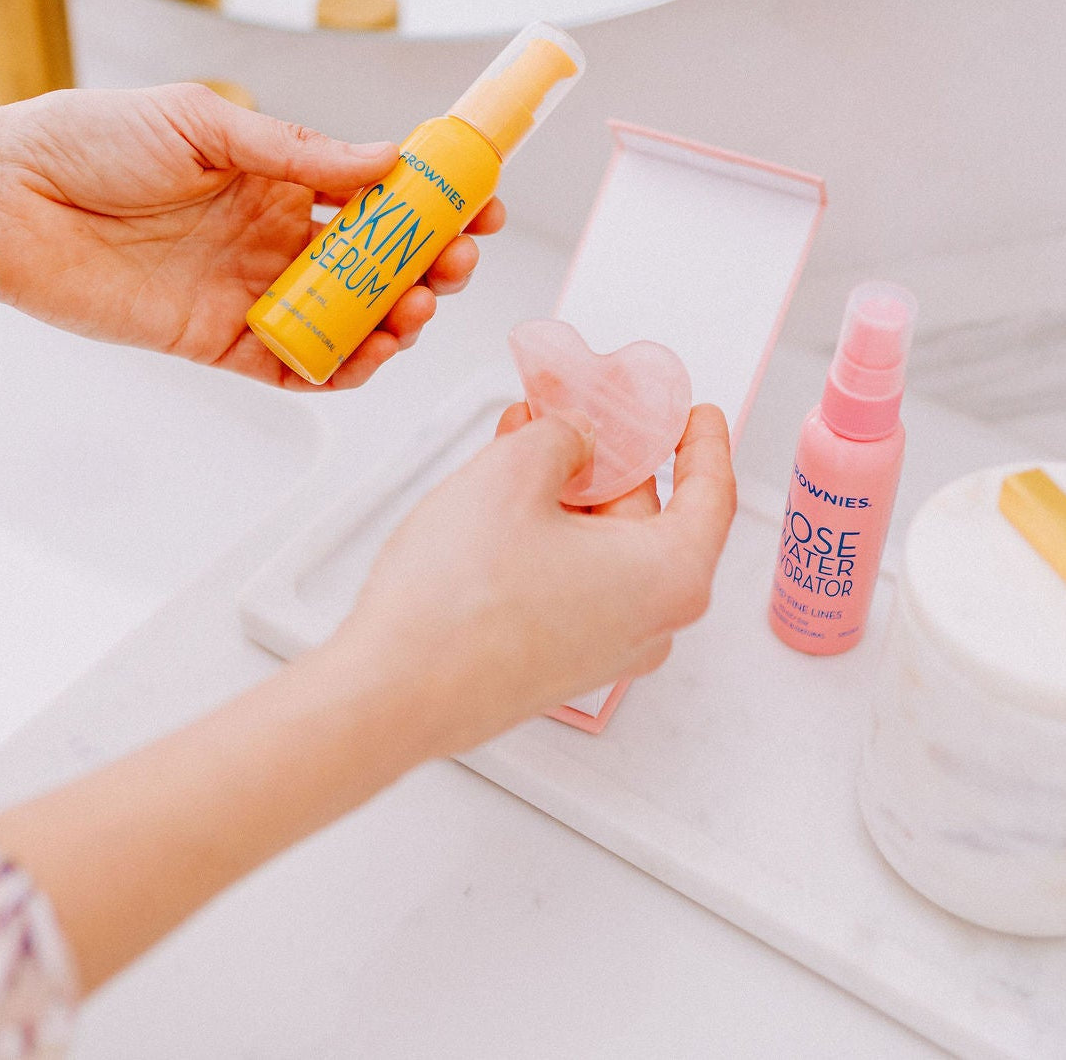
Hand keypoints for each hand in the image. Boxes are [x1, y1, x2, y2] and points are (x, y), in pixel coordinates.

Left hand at [0, 84, 503, 389]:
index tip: (479, 201)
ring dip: (397, 317)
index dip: (433, 202)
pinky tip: (373, 353)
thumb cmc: (94, 141)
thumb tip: (387, 160)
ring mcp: (254, 292)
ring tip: (418, 306)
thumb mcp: (206, 125)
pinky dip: (343, 366)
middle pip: (378, 262)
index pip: (377, 195)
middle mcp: (275, 238)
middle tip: (456, 261)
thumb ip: (298, 152)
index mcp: (278, 179)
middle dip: (430, 263)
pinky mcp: (223, 341)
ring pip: (349, 317)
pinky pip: (298, 364)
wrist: (12, 198)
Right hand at [330, 403, 736, 754]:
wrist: (393, 692)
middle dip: (606, 458)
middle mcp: (648, 623)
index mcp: (668, 576)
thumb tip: (574, 439)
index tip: (697, 414)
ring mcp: (602, 649)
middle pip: (648, 517)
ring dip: (567, 492)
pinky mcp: (557, 661)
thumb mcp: (514, 472)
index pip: (711, 494)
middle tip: (571, 411)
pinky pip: (573, 581)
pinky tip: (503, 502)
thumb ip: (561, 435)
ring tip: (517, 445)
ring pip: (601, 548)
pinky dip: (549, 534)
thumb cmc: (457, 604)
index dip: (702, 442)